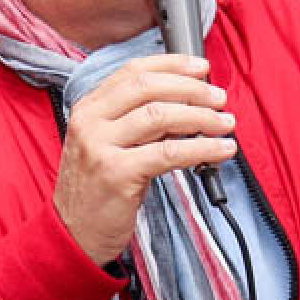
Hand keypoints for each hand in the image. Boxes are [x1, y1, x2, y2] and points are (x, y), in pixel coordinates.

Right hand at [53, 54, 236, 264]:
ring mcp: (100, 147)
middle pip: (148, 87)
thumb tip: (187, 105)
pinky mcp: (117, 174)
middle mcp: (90, 122)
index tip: (200, 67)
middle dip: (192, 89)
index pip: (133, 71)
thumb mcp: (107, 145)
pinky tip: (220, 150)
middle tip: (219, 98)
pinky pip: (168, 153)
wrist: (74, 234)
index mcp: (88, 109)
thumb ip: (137, 122)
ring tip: (225, 124)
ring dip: (202, 117)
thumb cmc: (97, 190)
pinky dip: (201, 148)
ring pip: (161, 116)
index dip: (172, 65)